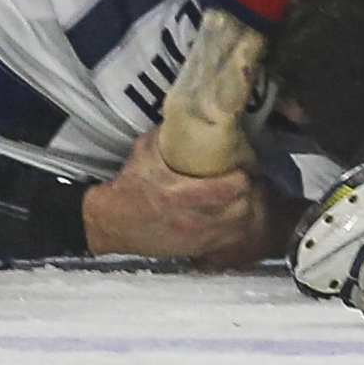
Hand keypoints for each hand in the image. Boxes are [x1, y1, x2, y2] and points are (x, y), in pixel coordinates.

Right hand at [82, 128, 282, 266]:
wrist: (114, 222)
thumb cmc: (131, 185)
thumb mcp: (143, 152)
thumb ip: (167, 134)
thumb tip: (190, 115)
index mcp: (178, 194)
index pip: (228, 190)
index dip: (242, 176)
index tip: (242, 165)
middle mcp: (191, 220)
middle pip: (241, 208)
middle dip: (249, 192)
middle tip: (246, 179)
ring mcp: (197, 238)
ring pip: (240, 226)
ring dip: (245, 210)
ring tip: (242, 196)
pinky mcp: (198, 250)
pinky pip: (231, 240)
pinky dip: (236, 227)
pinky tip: (230, 215)